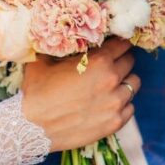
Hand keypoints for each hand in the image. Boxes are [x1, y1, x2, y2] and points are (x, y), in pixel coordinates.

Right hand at [22, 38, 139, 151]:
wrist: (31, 128)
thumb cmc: (36, 91)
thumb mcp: (45, 60)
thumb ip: (62, 47)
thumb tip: (64, 37)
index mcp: (99, 61)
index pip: (122, 44)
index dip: (116, 43)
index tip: (112, 46)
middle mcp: (112, 80)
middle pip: (130, 62)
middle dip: (120, 60)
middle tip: (108, 65)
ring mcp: (115, 103)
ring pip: (133, 84)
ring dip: (124, 82)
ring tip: (109, 85)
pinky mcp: (114, 123)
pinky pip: (130, 107)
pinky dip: (122, 104)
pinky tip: (108, 103)